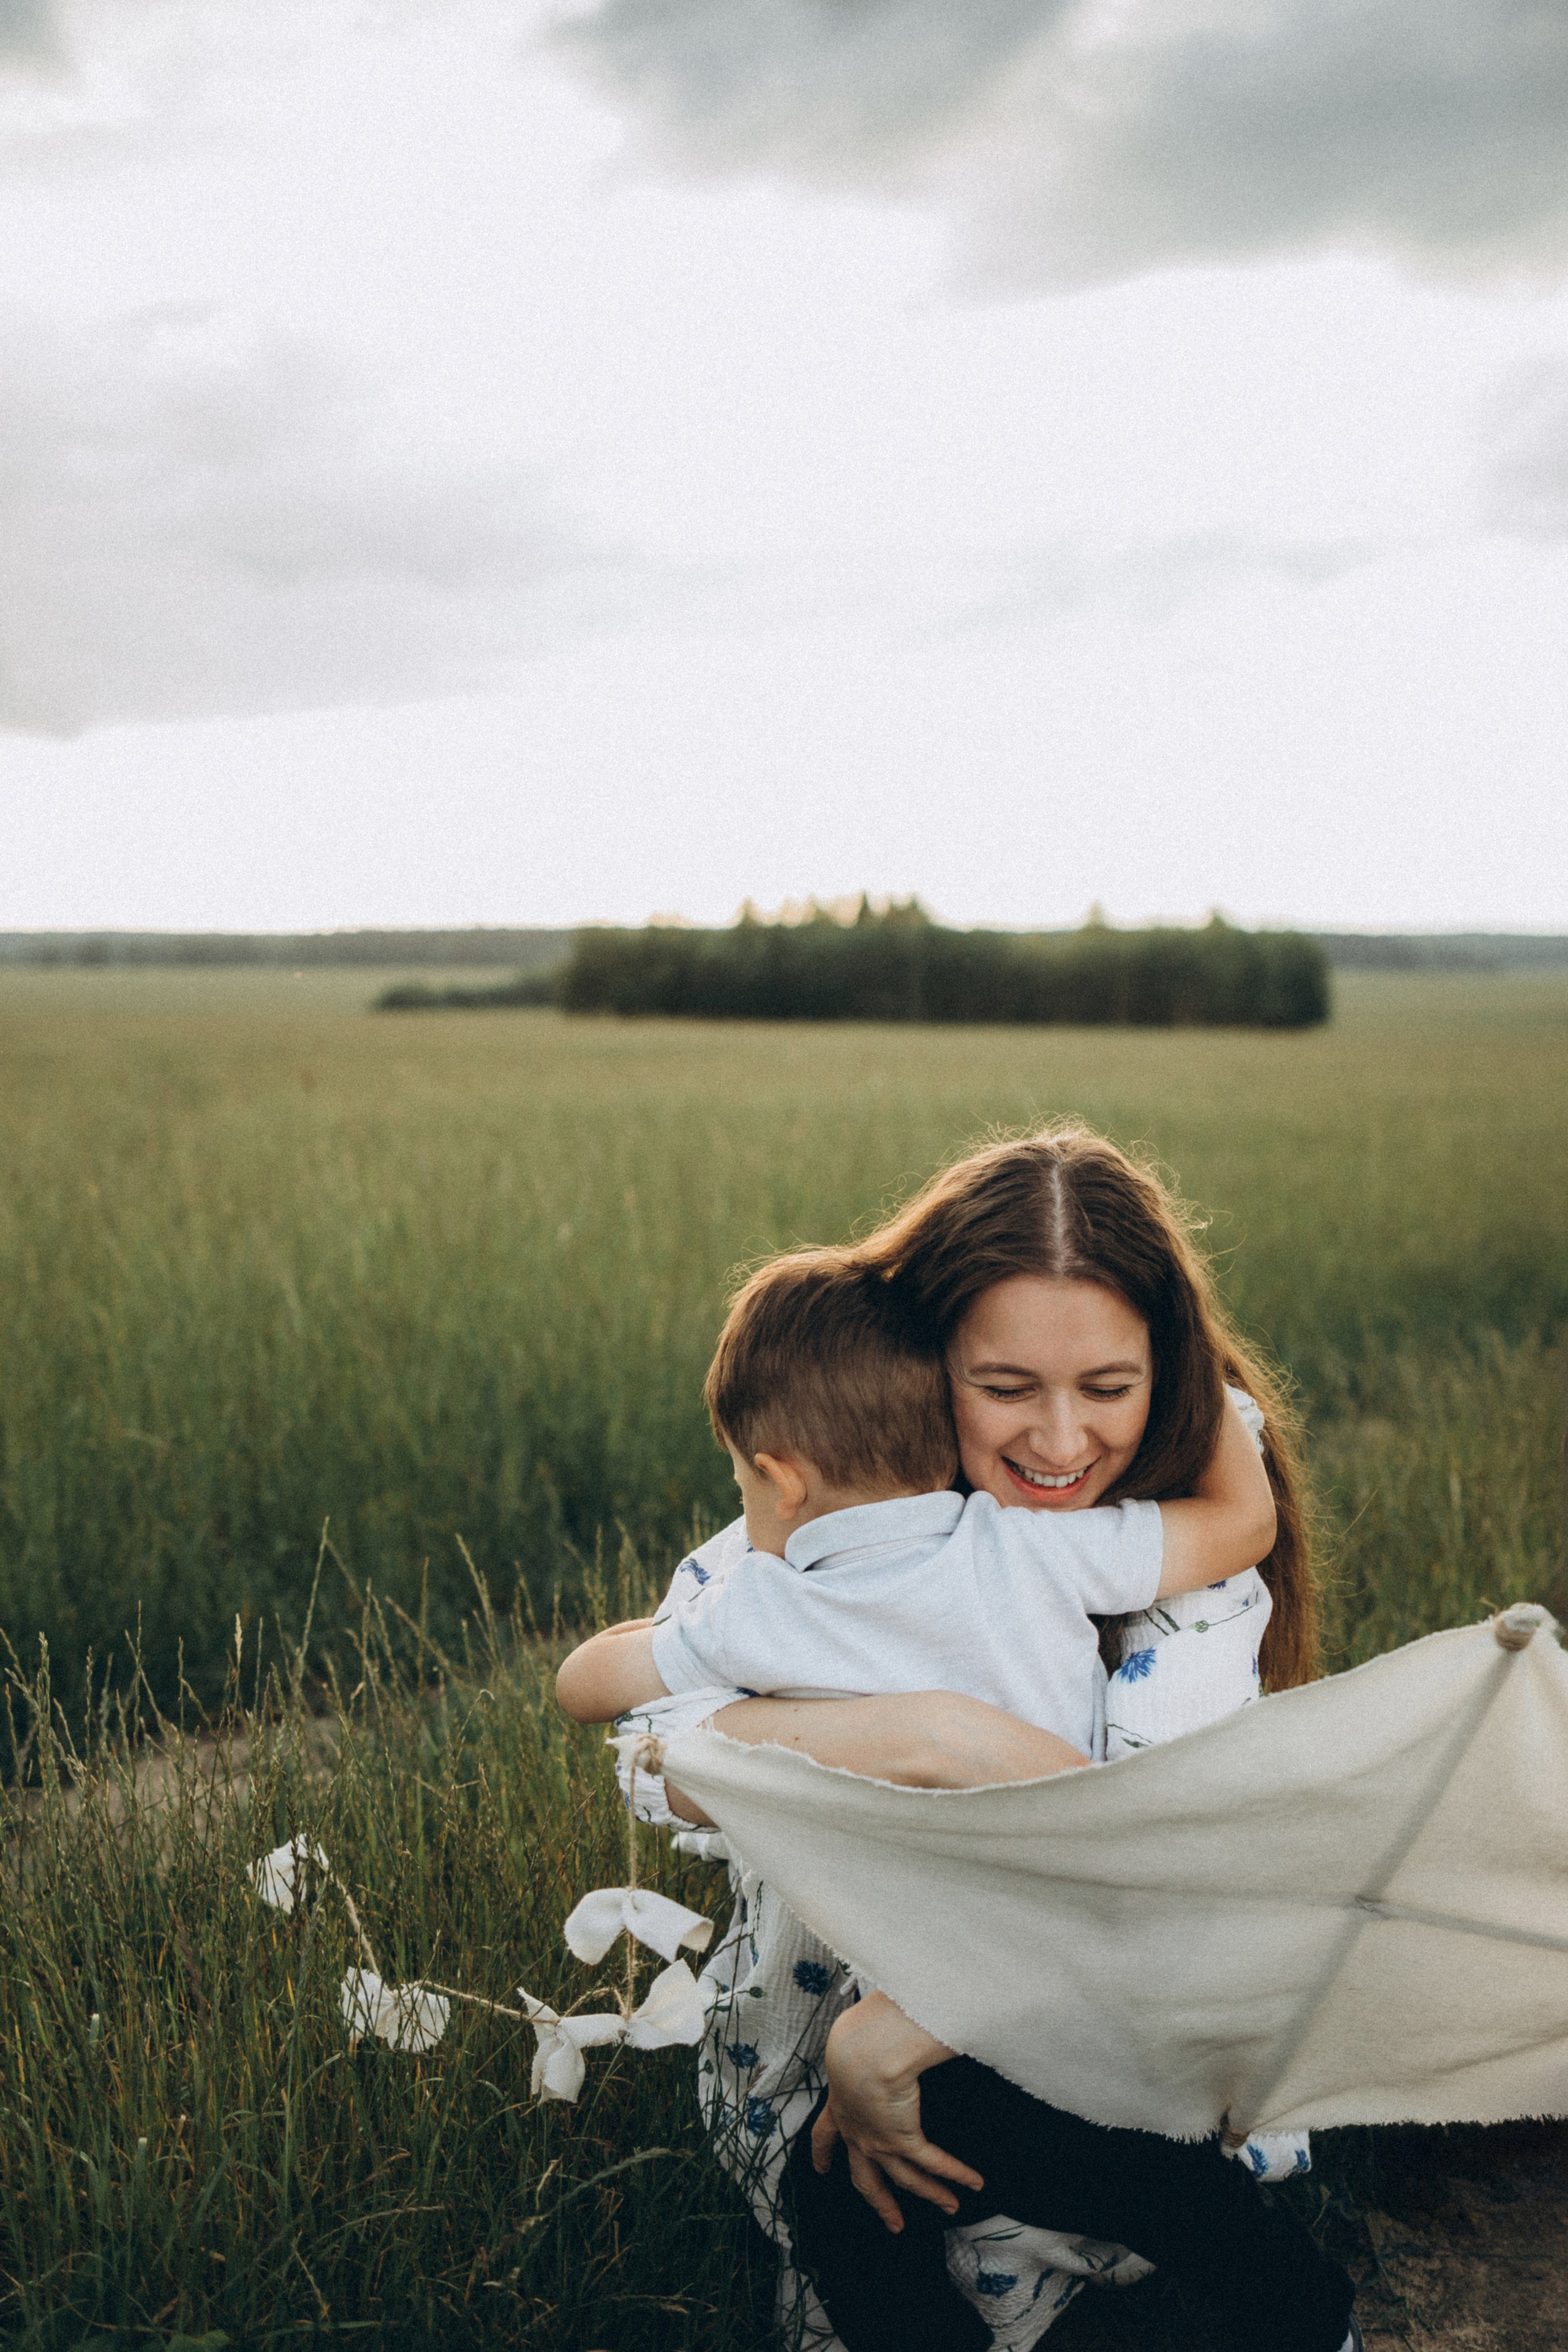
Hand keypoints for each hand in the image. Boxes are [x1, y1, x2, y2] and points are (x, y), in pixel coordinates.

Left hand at [816, 1994, 982, 2232]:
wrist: (863, 2050)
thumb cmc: (858, 2038)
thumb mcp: (851, 2043)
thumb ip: (862, 2046)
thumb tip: (871, 2024)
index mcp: (838, 2106)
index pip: (825, 2135)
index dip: (823, 2155)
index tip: (822, 2169)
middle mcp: (856, 2131)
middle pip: (864, 2177)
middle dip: (879, 2201)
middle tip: (892, 2220)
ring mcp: (878, 2141)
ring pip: (905, 2178)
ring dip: (930, 2194)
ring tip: (950, 2207)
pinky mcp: (902, 2140)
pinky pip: (933, 2162)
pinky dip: (955, 2173)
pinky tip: (973, 2182)